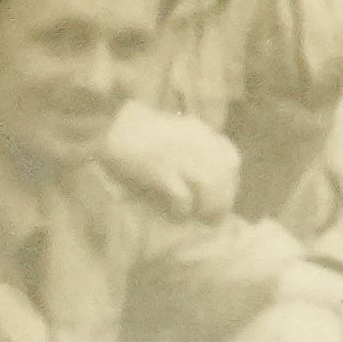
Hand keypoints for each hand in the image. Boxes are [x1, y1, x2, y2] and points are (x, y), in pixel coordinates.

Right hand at [101, 101, 244, 218]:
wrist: (110, 125)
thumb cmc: (140, 131)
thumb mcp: (177, 131)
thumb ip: (195, 147)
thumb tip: (208, 179)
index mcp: (200, 132)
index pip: (231, 158)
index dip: (231, 181)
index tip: (224, 196)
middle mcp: (196, 142)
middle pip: (224, 176)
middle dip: (224, 200)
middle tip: (214, 217)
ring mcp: (180, 156)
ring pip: (210, 186)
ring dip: (208, 206)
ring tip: (198, 217)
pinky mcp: (161, 171)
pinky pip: (183, 196)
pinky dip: (183, 209)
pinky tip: (177, 215)